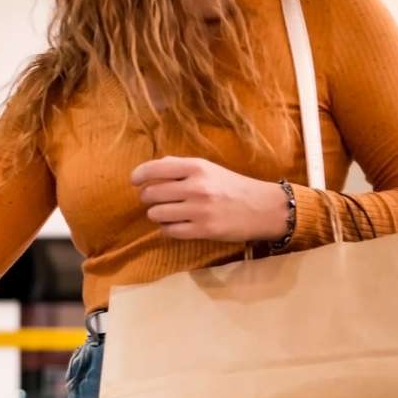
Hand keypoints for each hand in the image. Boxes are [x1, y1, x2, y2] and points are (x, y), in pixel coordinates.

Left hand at [131, 156, 288, 242]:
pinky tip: (175, 224)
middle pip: (151, 193)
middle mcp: (196, 187)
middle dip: (148, 198)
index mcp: (196, 167)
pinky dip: (167, 228)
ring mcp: (199, 210)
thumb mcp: (209, 168)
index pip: (154, 169)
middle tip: (154, 200)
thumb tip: (153, 168)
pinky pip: (169, 231)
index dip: (139, 175)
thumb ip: (180, 166)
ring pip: (156, 214)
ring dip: (157, 214)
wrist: (263, 208)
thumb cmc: (232, 186)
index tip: (135, 181)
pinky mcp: (203, 230)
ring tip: (167, 212)